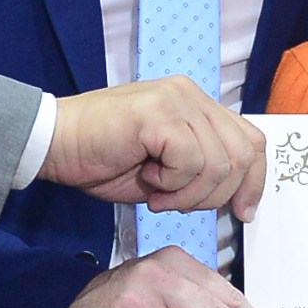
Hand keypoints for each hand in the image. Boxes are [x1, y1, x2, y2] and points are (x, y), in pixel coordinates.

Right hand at [41, 80, 267, 218]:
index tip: (243, 212)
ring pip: (218, 163)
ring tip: (157, 192)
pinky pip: (190, 161)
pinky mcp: (158, 113)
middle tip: (176, 203)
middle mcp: (191, 95)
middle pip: (242, 154)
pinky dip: (172, 184)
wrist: (54, 144)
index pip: (251, 141)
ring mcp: (176, 100)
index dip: (254, 181)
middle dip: (215, 195)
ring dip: (187, 193)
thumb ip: (202, 170)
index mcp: (196, 104)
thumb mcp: (166, 170)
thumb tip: (240, 197)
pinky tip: (147, 179)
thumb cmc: (102, 158)